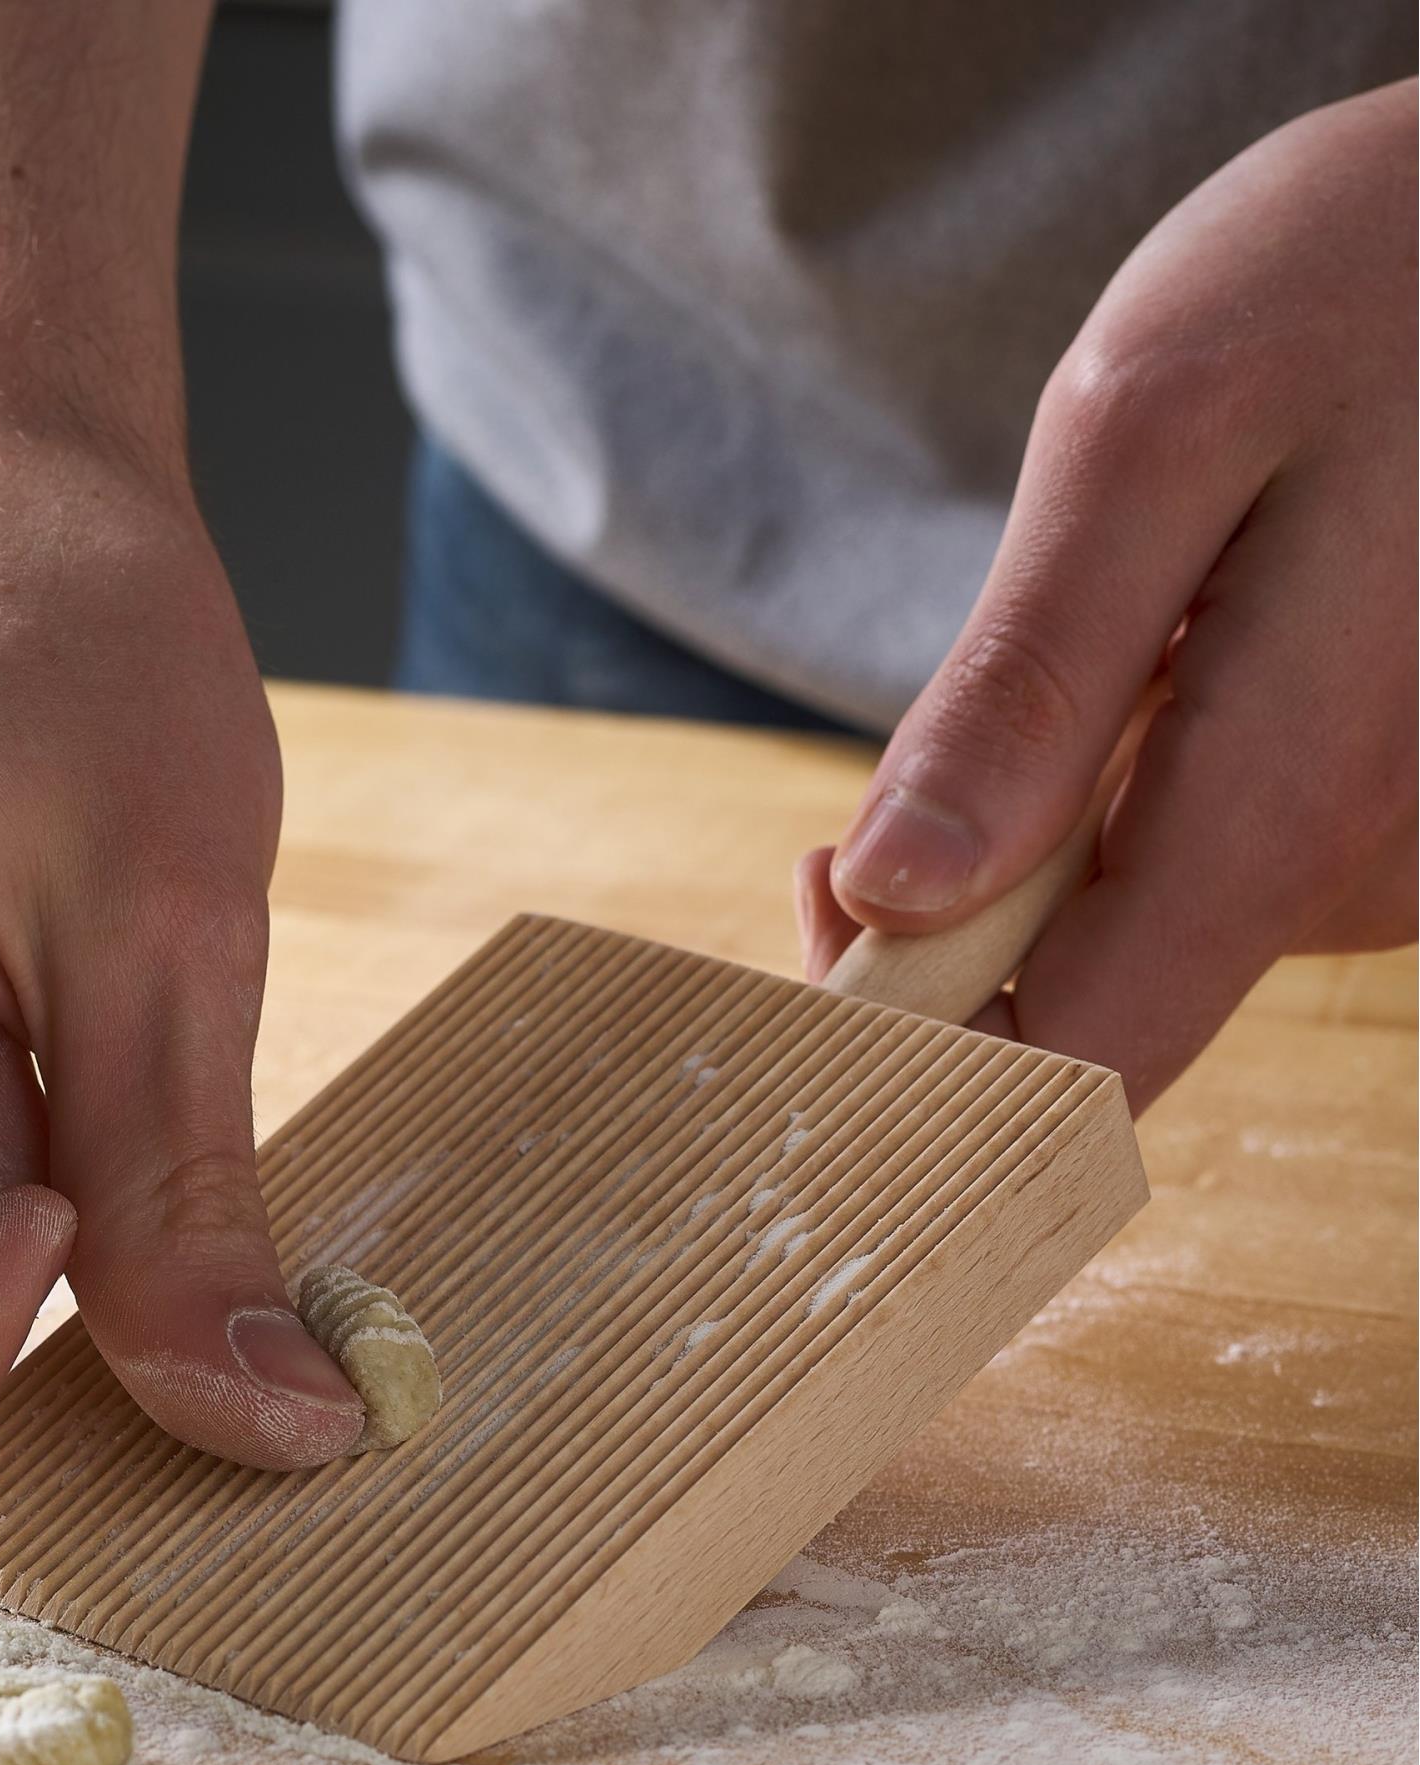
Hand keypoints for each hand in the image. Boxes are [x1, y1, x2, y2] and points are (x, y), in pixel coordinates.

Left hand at [798, 79, 1416, 1109]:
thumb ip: (1023, 688)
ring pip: (1143, 935)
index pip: (1063, 1065)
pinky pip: (1213, 866)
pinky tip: (1174, 661)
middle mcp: (1364, 872)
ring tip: (1096, 653)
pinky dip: (1135, 796)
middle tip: (918, 752)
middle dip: (959, 912)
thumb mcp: (1149, 435)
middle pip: (1091, 1010)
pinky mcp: (1393, 819)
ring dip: (1051, 837)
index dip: (908, 1029)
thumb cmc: (1358, 277)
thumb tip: (893, 894)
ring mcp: (1395, 857)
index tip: (825, 885)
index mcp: (1288, 804)